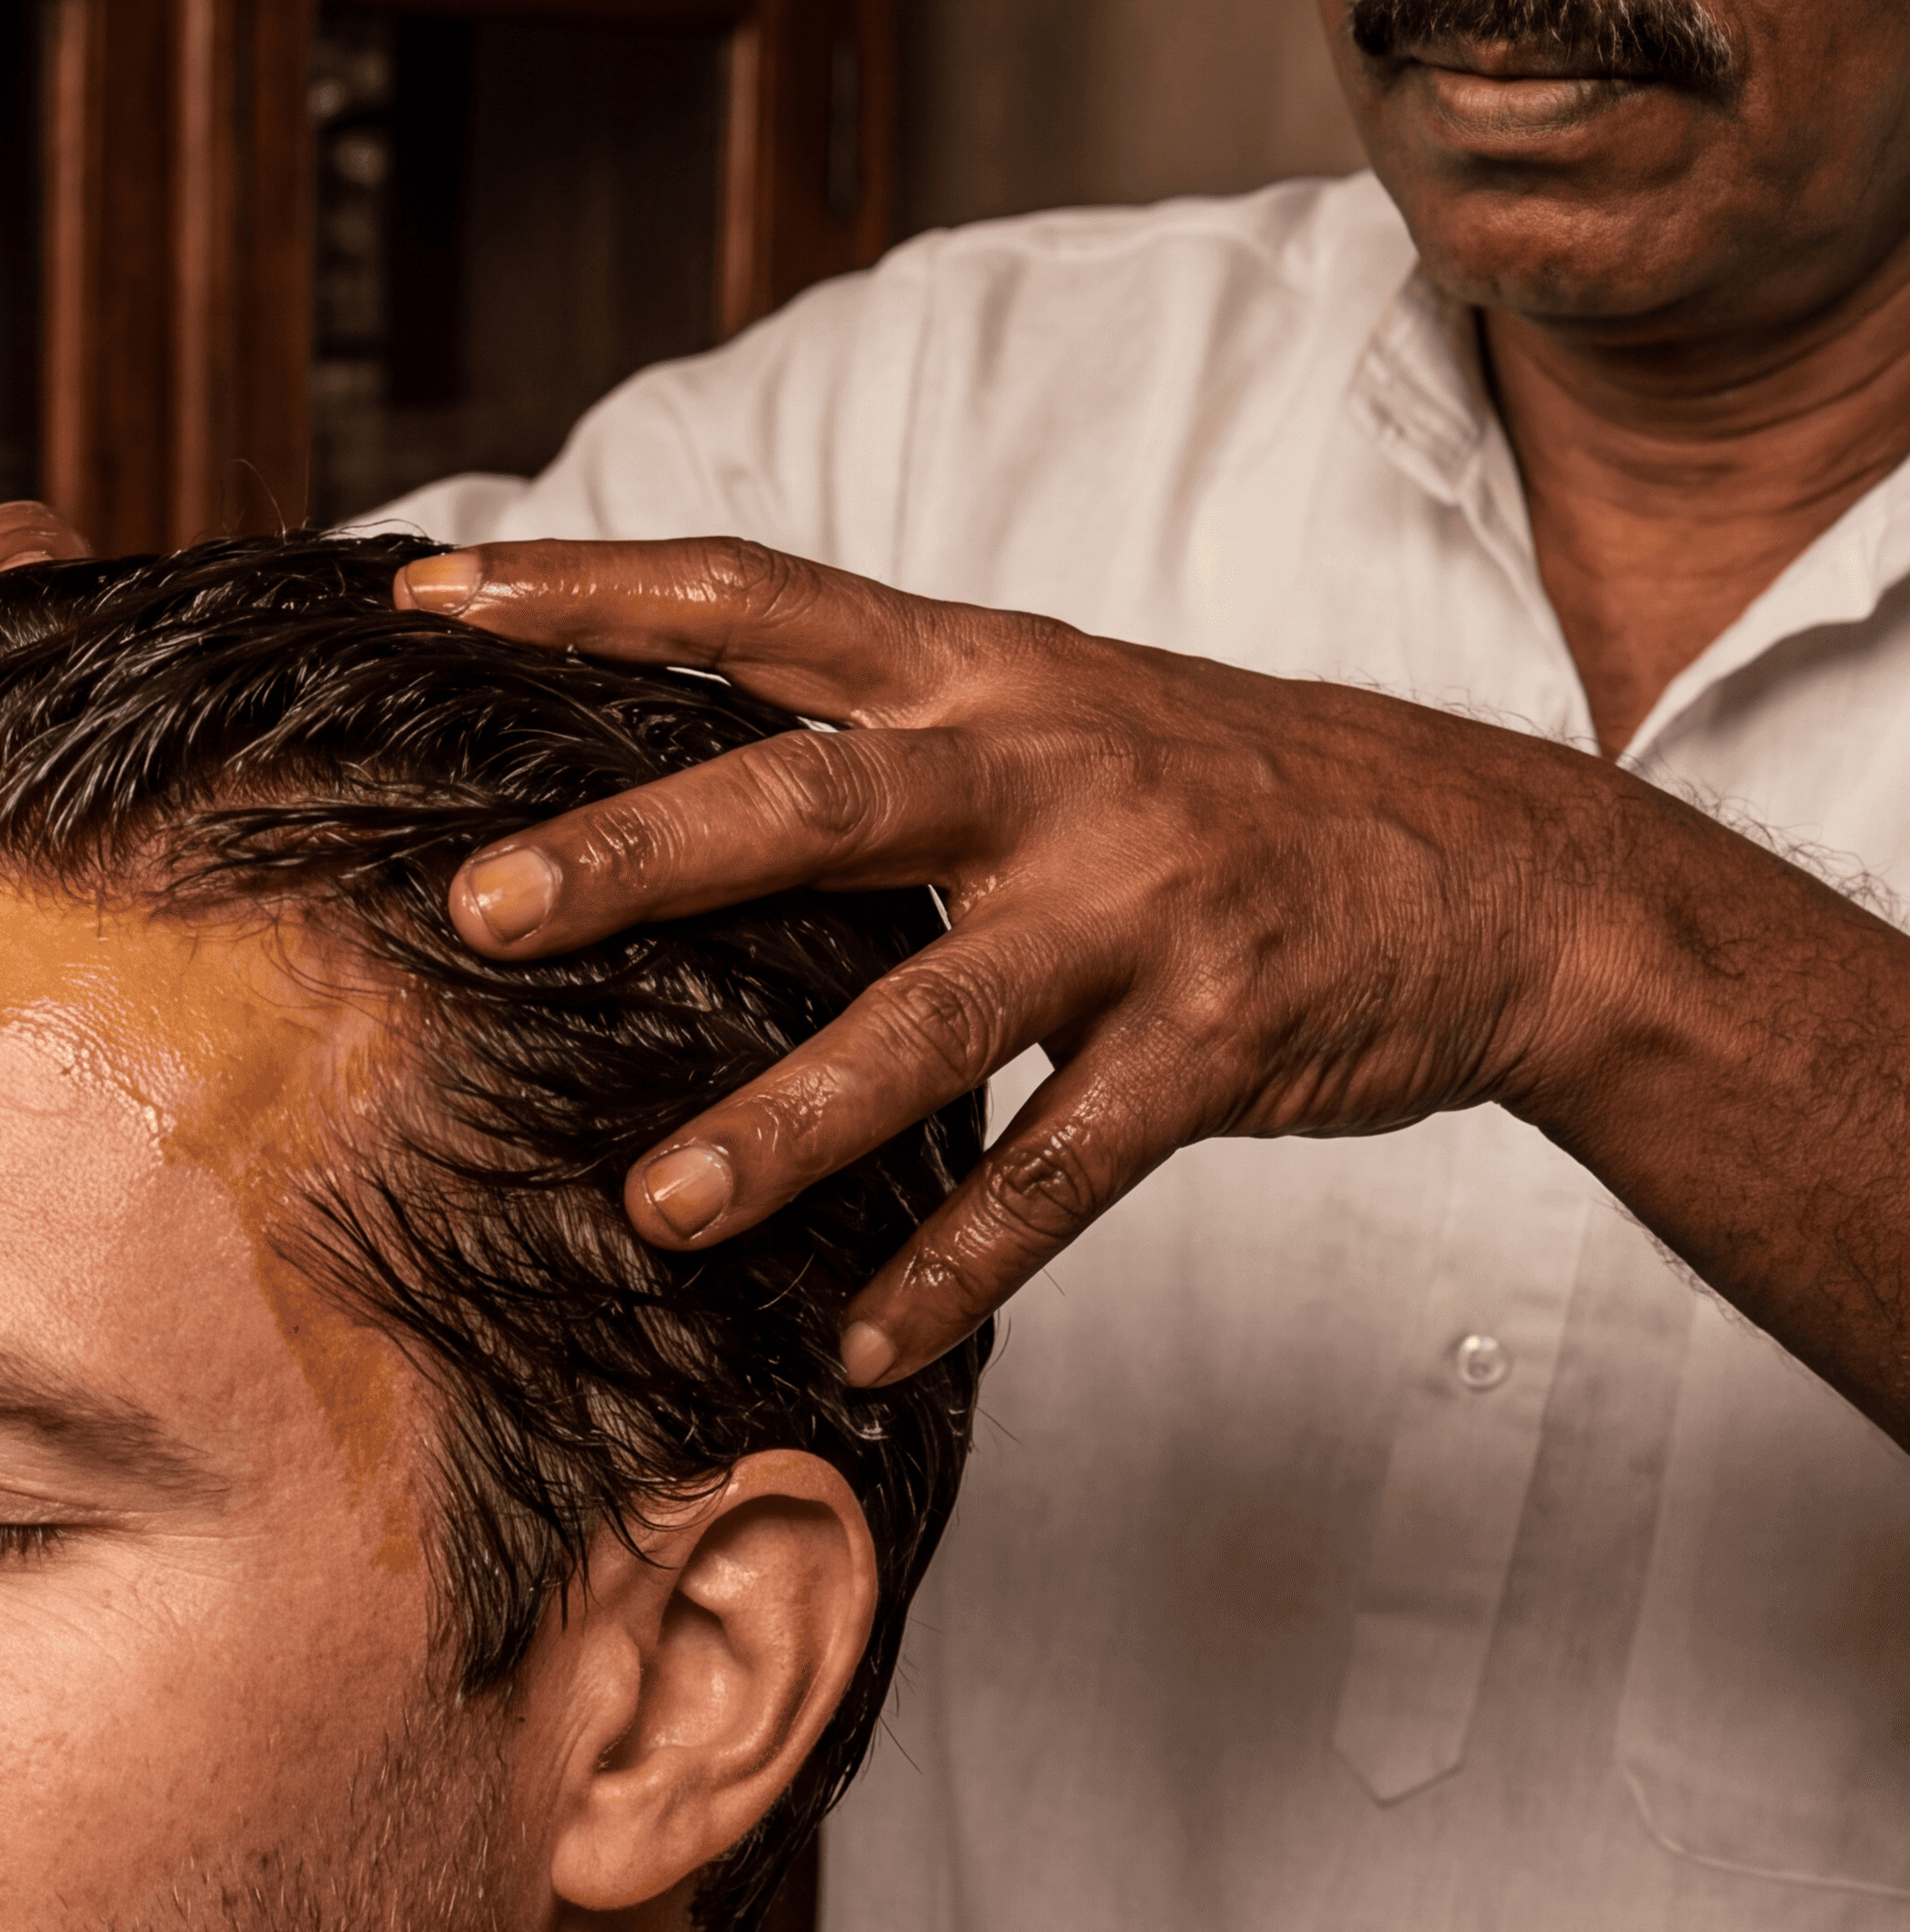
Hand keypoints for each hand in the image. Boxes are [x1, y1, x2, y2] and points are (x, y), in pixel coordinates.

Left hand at [396, 537, 1634, 1385]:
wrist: (1500, 865)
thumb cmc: (1217, 796)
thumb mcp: (1051, 711)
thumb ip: (872, 732)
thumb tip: (656, 777)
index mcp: (982, 673)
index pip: (753, 599)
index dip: (591, 587)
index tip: (430, 586)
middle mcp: (1048, 768)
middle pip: (808, 801)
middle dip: (638, 857)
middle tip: (479, 913)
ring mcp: (1139, 907)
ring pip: (929, 1016)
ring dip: (785, 1120)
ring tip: (654, 1208)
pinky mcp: (1218, 1039)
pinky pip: (1065, 1173)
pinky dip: (959, 1266)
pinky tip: (858, 1344)